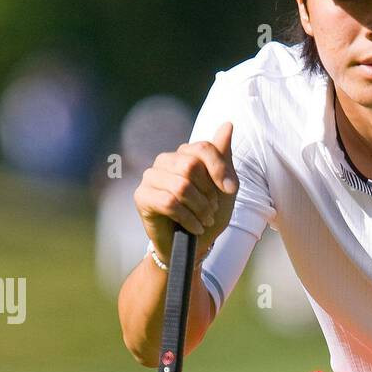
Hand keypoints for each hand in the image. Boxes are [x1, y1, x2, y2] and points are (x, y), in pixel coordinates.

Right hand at [134, 121, 238, 257]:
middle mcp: (164, 161)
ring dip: (199, 209)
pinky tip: (193, 227)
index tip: (229, 190)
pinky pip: (169, 202)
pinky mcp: (141, 197)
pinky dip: (188, 218)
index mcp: (184, 154)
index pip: (203, 148)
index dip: (219, 169)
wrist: (193, 247)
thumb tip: (228, 124)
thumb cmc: (208, 215)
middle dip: (208, 192)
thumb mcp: (224, 188)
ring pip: (181, 186)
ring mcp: (150, 177)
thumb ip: (223, 158)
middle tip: (211, 210)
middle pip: (191, 166)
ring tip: (204, 220)